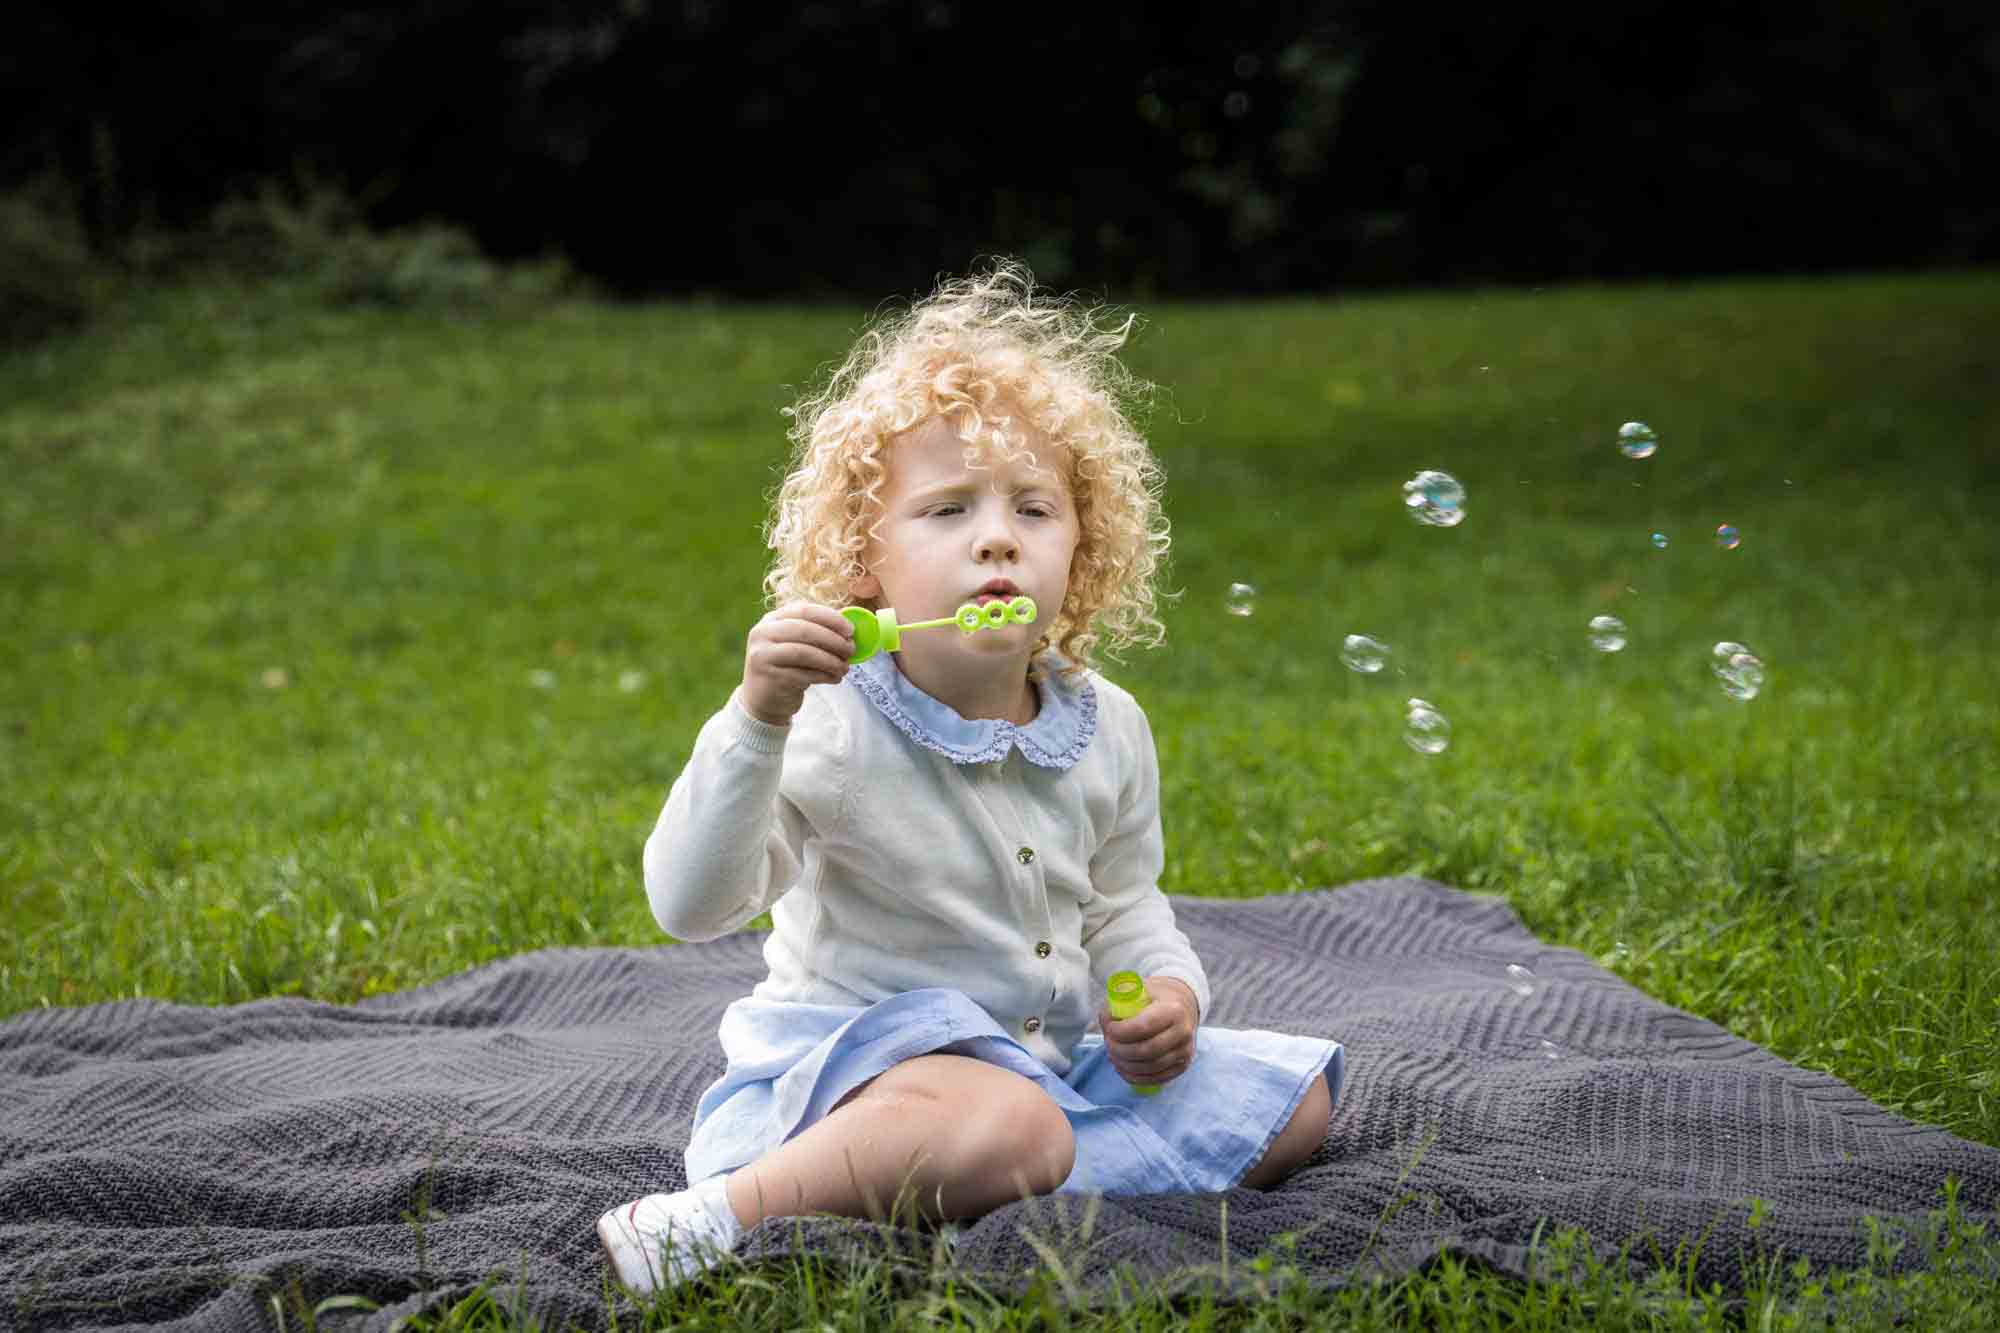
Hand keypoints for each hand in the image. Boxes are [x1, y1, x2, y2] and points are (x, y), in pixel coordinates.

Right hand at [739, 602, 854, 725]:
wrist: (764, 697)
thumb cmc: (788, 667)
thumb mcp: (797, 644)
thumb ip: (818, 633)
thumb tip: (850, 631)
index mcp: (772, 619)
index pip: (804, 610)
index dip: (831, 618)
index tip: (850, 630)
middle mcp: (763, 633)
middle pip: (804, 630)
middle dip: (833, 640)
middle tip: (851, 650)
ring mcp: (763, 655)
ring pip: (804, 653)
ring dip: (830, 660)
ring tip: (844, 668)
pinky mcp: (769, 677)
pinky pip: (803, 674)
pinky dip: (824, 676)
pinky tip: (834, 678)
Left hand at [1097, 975, 1199, 1088]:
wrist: (1182, 1006)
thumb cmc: (1154, 998)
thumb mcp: (1138, 990)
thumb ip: (1119, 1003)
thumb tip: (1105, 1021)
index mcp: (1173, 1010)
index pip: (1143, 1027)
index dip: (1120, 1032)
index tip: (1108, 1028)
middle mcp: (1183, 1032)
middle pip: (1146, 1051)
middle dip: (1120, 1050)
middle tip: (1107, 1043)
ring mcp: (1185, 1051)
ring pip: (1150, 1068)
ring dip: (1125, 1065)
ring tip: (1112, 1055)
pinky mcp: (1182, 1066)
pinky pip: (1155, 1078)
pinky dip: (1134, 1077)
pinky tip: (1122, 1067)